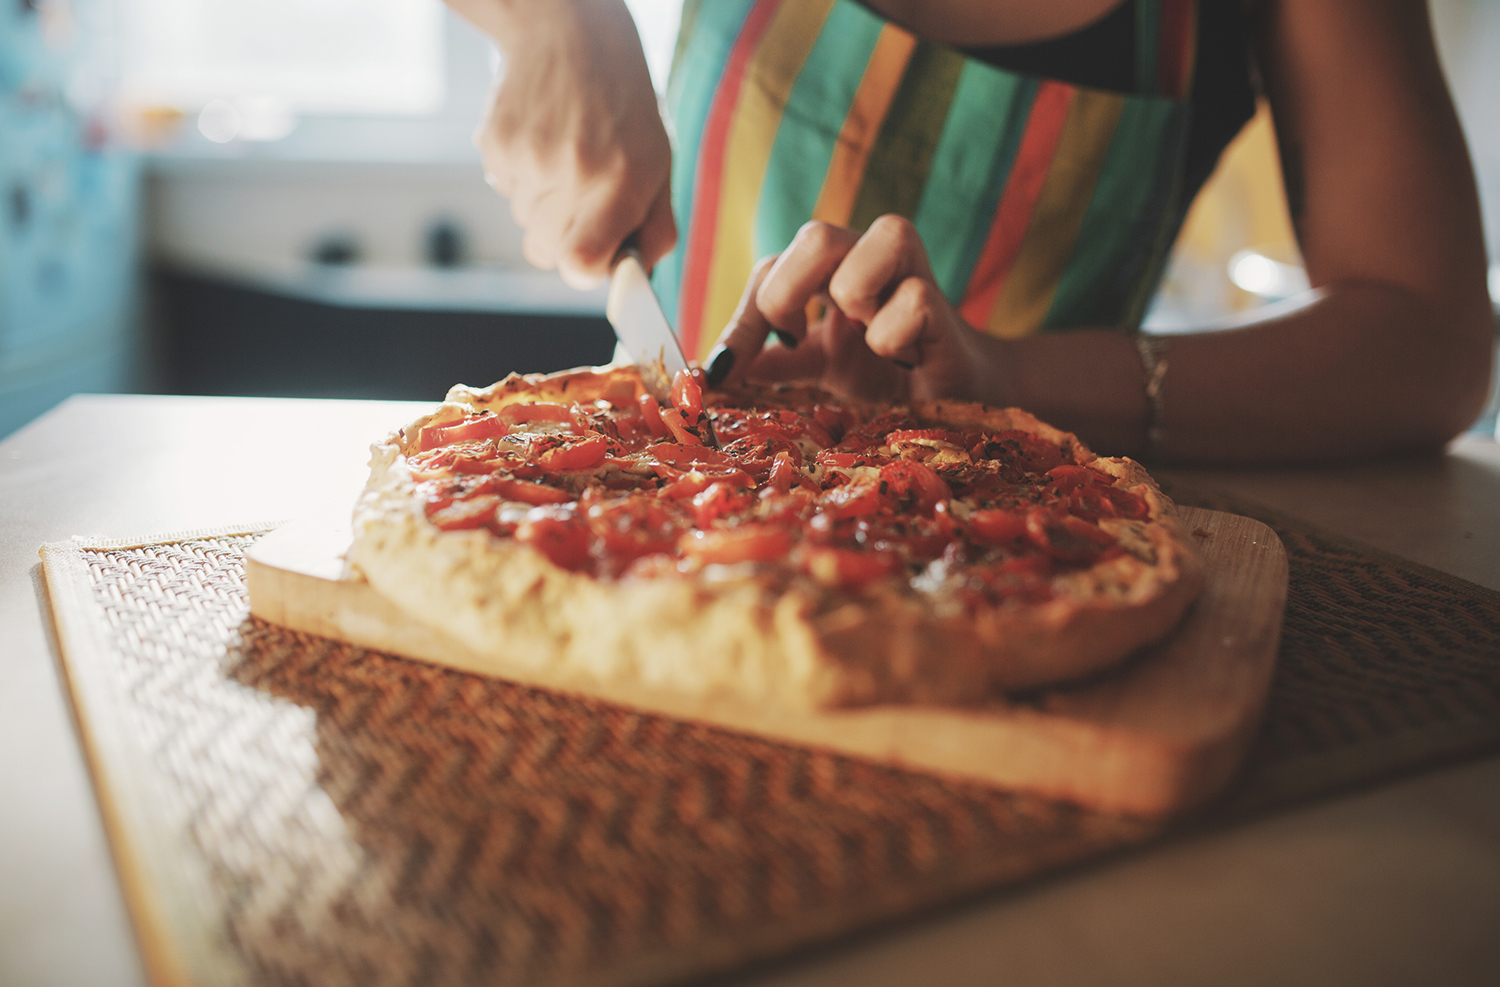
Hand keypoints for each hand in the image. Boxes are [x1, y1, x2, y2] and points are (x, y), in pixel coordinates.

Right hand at [465, 0, 674, 286]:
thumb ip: (655, 230)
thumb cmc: (625, 111)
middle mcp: (572, 171)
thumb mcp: (659, 165)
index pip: (579, 263)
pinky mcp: (495, 142)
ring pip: (522, 222)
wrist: (574, 37)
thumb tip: (638, 281)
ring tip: (563, 154)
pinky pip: (501, 189)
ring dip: (541, 201)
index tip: (591, 256)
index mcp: (620, 182)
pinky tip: (540, 139)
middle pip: (545, 252)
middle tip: (582, 193)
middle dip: (562, 235)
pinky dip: (519, 175)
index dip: (582, 269)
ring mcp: (528, 157)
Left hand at [706, 216, 1004, 402]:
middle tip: (795, 338)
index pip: (771, 268)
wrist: (960, 397)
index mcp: (830, 271)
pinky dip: (894, 339)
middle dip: (789, 293)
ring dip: (856, 301)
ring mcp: (912, 274)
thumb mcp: (820, 368)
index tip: (725, 372)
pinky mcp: (945, 306)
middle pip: (816, 234)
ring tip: (869, 338)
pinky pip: (912, 301)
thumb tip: (715, 370)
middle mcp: (869, 258)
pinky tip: (907, 359)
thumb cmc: (889, 372)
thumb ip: (774, 363)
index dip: (743, 319)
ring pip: (874, 242)